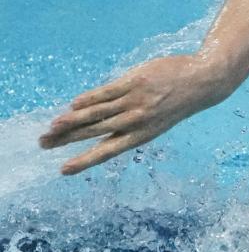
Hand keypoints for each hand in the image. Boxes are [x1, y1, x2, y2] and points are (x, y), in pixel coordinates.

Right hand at [39, 55, 229, 174]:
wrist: (202, 81)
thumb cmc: (178, 101)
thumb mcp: (158, 120)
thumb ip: (131, 123)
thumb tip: (99, 122)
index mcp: (143, 135)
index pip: (107, 151)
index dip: (84, 161)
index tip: (63, 170)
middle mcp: (136, 121)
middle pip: (94, 132)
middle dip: (67, 139)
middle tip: (43, 143)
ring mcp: (134, 102)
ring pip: (96, 114)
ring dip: (71, 121)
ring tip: (52, 127)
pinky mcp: (134, 82)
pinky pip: (105, 92)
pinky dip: (88, 99)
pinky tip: (73, 105)